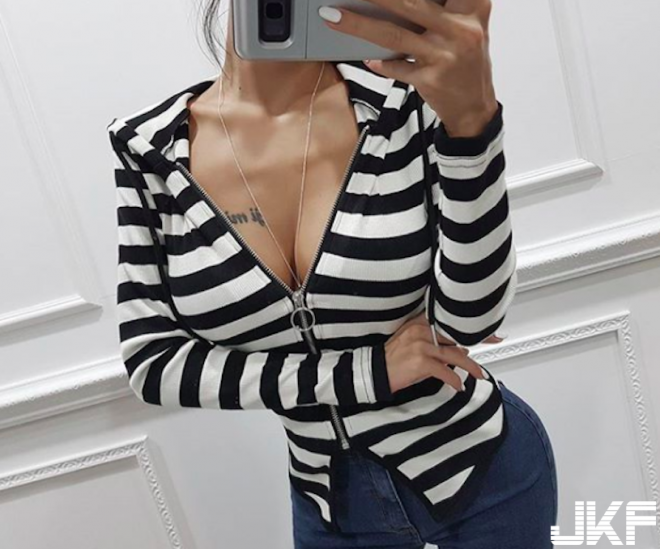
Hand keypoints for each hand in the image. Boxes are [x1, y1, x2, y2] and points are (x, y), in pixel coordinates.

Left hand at [319, 0, 498, 136]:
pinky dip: (379, 63)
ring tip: (333, 17)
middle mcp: (461, 30)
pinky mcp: (430, 80)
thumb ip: (444, 6)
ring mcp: (444, 56)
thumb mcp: (467, 25)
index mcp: (473, 8)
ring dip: (359, 25)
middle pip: (410, 3)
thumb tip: (392, 2)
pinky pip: (395, 68)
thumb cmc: (466, 59)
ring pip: (394, 35)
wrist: (475, 108)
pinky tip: (367, 58)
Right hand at [383, 311, 488, 393]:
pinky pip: (444, 372)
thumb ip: (435, 340)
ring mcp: (421, 346)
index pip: (449, 321)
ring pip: (454, 355)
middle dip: (478, 339)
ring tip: (479, 373)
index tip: (487, 328)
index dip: (470, 325)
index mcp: (420, 322)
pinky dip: (454, 380)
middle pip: (456, 335)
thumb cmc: (393, 358)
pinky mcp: (420, 363)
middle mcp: (421, 331)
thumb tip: (458, 347)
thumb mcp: (413, 341)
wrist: (374, 371)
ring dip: (470, 366)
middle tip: (495, 341)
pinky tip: (458, 385)